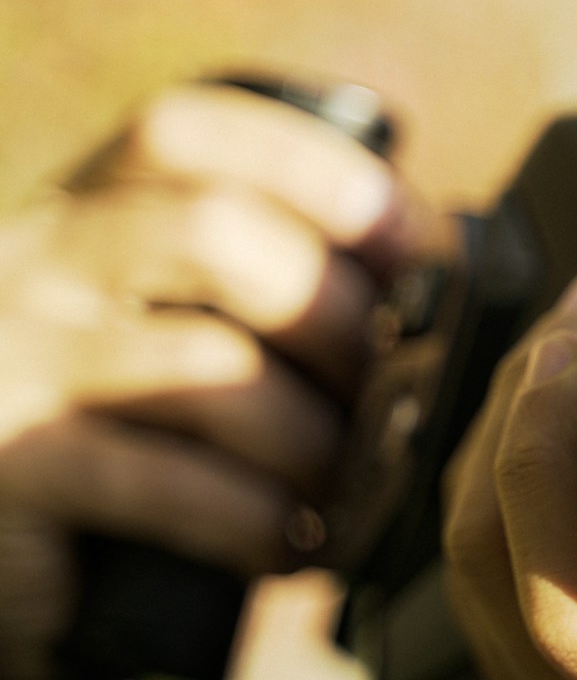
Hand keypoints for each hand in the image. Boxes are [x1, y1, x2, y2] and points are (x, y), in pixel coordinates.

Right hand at [0, 83, 421, 679]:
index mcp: (77, 214)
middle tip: (386, 395)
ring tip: (344, 488)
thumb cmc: (118, 441)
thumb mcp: (164, 333)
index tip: (411, 244)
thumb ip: (253, 290)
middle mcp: (29, 265)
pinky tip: (285, 546)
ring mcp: (6, 363)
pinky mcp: (6, 470)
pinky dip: (254, 518)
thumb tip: (432, 291)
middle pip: (211, 232)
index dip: (315, 170)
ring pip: (206, 365)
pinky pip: (166, 483)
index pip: (182, 133)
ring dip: (312, 438)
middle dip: (335, 316)